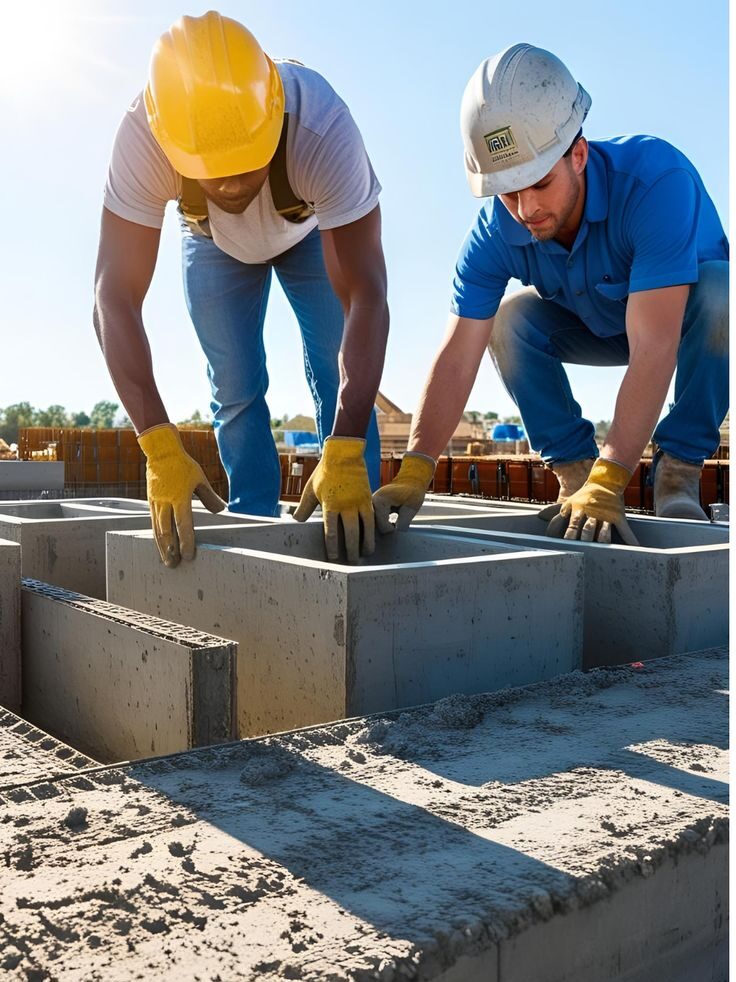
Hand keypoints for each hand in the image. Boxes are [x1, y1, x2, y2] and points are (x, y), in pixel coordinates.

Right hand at [138, 423, 225, 566]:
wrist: (160, 452)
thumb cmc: (183, 465)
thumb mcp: (199, 479)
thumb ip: (209, 496)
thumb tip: (221, 510)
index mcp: (180, 497)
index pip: (184, 525)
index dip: (187, 542)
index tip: (189, 555)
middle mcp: (166, 502)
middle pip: (167, 532)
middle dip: (171, 550)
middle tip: (175, 565)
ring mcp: (156, 503)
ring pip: (157, 530)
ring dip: (162, 547)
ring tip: (166, 561)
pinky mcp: (150, 502)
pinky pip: (152, 523)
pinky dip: (156, 536)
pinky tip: (160, 545)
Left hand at [293, 436, 372, 562]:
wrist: (344, 454)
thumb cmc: (325, 472)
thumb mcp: (311, 489)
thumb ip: (304, 507)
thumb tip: (296, 521)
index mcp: (330, 504)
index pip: (331, 531)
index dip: (332, 546)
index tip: (333, 558)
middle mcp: (346, 505)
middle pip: (351, 533)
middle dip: (351, 549)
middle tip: (351, 561)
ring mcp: (359, 502)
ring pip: (366, 527)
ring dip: (367, 542)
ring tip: (367, 554)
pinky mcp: (368, 498)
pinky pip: (373, 517)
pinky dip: (374, 529)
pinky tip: (374, 537)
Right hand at [372, 452, 435, 533]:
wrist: (411, 479)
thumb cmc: (413, 492)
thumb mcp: (411, 508)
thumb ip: (403, 523)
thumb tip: (395, 533)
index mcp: (380, 502)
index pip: (382, 527)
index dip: (393, 529)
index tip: (400, 522)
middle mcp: (371, 502)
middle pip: (375, 527)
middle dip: (387, 527)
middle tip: (397, 520)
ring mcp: (370, 503)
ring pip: (374, 524)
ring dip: (384, 524)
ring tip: (394, 517)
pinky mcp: (372, 505)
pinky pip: (374, 519)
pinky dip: (382, 520)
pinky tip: (390, 515)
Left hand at [540, 458, 638, 544]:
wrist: (606, 481)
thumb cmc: (586, 494)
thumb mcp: (570, 501)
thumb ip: (555, 510)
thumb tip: (539, 515)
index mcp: (577, 509)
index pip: (570, 525)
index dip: (565, 536)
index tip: (562, 545)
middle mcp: (590, 513)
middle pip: (585, 530)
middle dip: (581, 541)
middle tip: (578, 552)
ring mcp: (605, 516)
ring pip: (603, 533)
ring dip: (601, 543)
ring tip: (600, 553)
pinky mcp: (617, 516)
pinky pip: (624, 530)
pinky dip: (630, 540)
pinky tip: (635, 549)